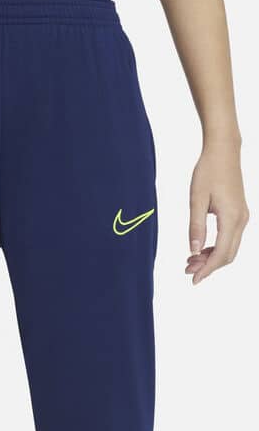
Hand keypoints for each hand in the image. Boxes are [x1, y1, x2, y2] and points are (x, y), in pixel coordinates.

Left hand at [186, 138, 248, 284]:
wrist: (223, 151)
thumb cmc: (208, 171)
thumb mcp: (196, 200)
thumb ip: (195, 227)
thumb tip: (193, 251)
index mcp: (231, 218)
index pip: (221, 254)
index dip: (207, 270)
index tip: (193, 280)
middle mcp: (241, 220)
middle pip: (227, 255)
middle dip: (208, 266)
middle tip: (187, 269)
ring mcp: (242, 217)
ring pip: (230, 248)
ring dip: (211, 258)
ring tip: (190, 259)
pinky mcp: (239, 213)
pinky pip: (230, 238)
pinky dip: (216, 247)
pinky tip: (201, 248)